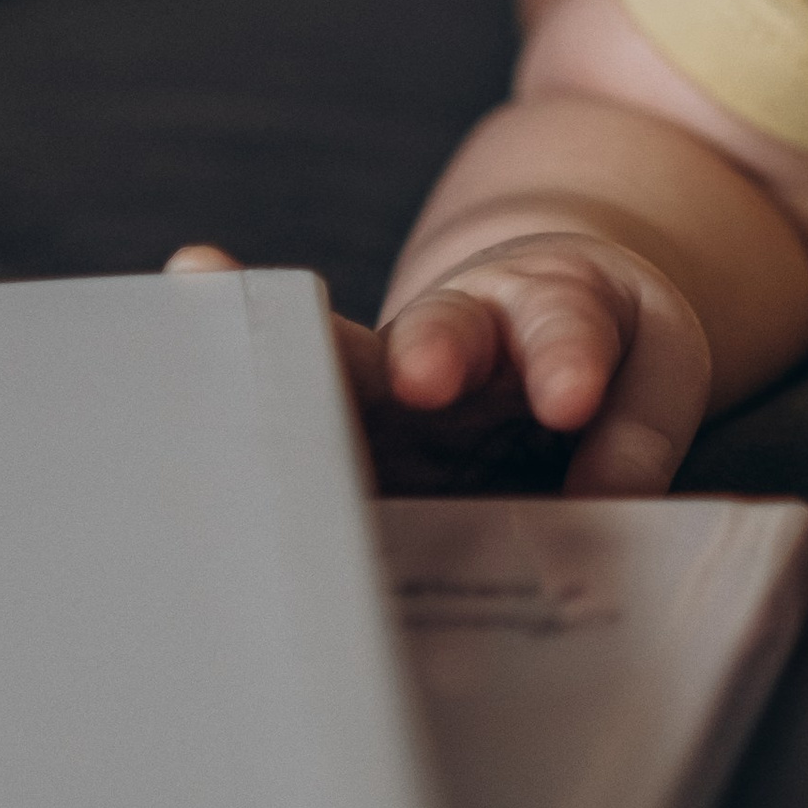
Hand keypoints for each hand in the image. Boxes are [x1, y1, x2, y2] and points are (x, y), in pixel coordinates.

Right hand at [165, 232, 708, 495]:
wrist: (538, 326)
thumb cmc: (605, 346)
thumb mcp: (653, 364)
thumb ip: (639, 425)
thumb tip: (606, 498)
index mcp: (549, 309)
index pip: (564, 328)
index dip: (566, 359)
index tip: (570, 397)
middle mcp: (454, 337)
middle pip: (438, 331)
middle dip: (429, 351)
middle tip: (422, 377)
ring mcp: (383, 398)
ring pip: (339, 375)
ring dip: (296, 369)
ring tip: (215, 327)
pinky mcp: (341, 454)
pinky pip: (287, 436)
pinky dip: (231, 416)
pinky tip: (154, 384)